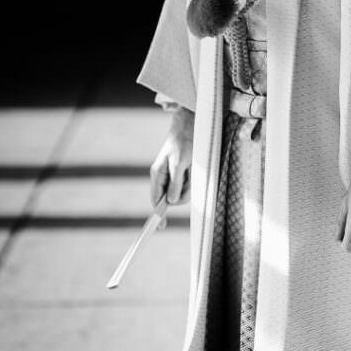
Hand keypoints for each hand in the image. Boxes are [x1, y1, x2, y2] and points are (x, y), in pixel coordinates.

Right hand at [149, 107, 193, 221]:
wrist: (191, 123)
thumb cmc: (184, 141)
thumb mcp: (180, 162)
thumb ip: (176, 182)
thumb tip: (171, 202)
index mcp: (158, 174)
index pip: (156, 200)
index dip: (159, 214)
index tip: (161, 227)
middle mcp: (164, 177)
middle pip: (174, 197)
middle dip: (184, 191)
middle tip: (189, 173)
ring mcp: (174, 175)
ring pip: (184, 190)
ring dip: (192, 182)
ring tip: (193, 164)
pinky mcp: (184, 172)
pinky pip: (191, 183)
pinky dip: (195, 178)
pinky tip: (195, 166)